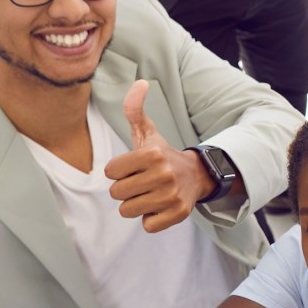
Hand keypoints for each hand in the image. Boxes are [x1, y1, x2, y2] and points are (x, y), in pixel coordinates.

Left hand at [104, 79, 212, 231]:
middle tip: (142, 182)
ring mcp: (171, 196)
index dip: (118, 171)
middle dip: (126, 189)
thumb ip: (135, 109)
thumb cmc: (162, 156)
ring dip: (136, 204)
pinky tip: (160, 206)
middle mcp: (163, 175)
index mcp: (151, 154)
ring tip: (150, 193)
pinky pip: (147, 225)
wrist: (197, 175)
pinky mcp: (178, 214)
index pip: (110, 173)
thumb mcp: (147, 132)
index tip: (133, 167)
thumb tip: (140, 82)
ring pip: (128, 210)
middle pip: (117, 194)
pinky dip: (151, 219)